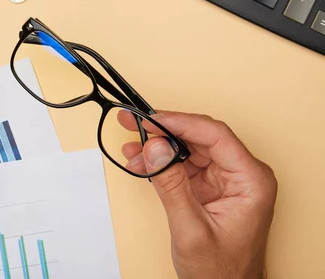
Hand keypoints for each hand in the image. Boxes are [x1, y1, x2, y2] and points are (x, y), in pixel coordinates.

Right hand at [119, 111, 276, 278]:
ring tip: (131, 147)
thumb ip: (171, 185)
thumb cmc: (222, 271)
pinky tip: (141, 162)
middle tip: (133, 122)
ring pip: (188, 148)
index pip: (215, 135)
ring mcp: (225, 179)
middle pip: (200, 137)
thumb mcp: (191, 229)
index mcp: (251, 180)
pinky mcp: (211, 186)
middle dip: (163, 131)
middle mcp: (242, 174)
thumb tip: (154, 148)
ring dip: (158, 147)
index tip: (151, 120)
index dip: (180, 123)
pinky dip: (161, 163)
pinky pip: (184, 164)